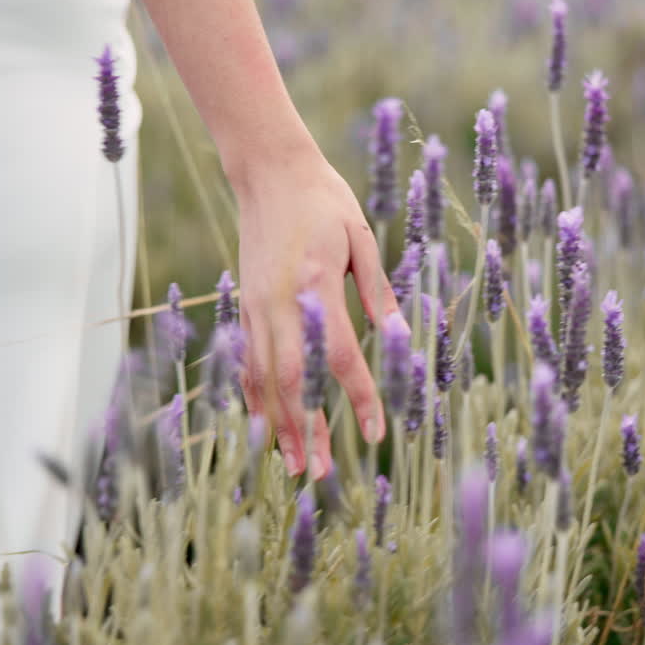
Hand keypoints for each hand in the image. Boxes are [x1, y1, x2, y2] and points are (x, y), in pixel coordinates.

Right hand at [235, 148, 398, 478]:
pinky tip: (263, 427)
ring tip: (293, 464)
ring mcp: (255, 307)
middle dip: (307, 430)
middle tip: (322, 472)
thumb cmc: (322, 199)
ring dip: (278, 425)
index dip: (359, 398)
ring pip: (263, 379)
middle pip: (292, 381)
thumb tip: (398, 335)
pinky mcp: (245, 305)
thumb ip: (376, 290)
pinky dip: (255, 397)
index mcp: (315, 285)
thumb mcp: (359, 237)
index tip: (376, 432)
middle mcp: (279, 303)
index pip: (339, 356)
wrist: (269, 171)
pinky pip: (248, 362)